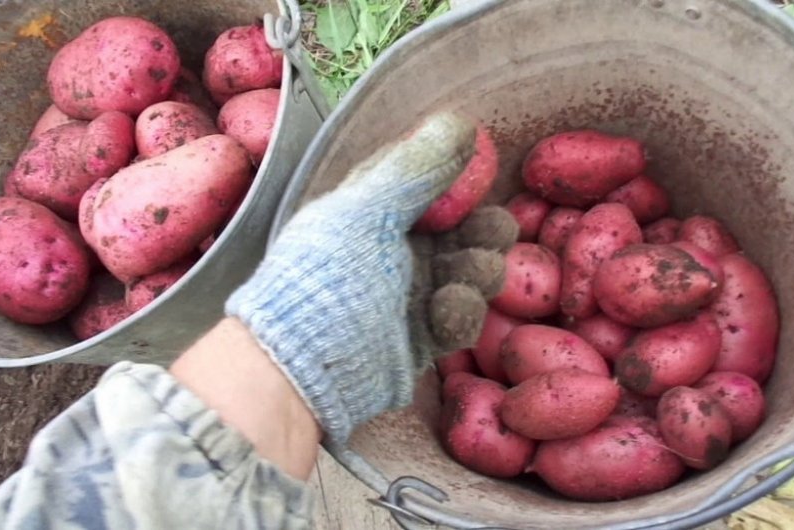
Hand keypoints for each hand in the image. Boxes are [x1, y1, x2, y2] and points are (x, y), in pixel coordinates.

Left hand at [225, 112, 476, 442]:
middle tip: (488, 234)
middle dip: (482, 230)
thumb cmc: (327, 277)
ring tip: (460, 279)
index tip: (479, 179)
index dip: (460, 179)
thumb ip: (416, 167)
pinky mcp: (422, 337)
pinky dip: (459, 313)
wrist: (304, 367)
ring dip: (475, 271)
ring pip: (470, 272)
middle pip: (462, 228)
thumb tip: (462, 121)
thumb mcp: (366, 211)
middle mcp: (393, 248)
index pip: (429, 182)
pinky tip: (446, 312)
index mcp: (373, 209)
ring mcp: (408, 294)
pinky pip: (460, 316)